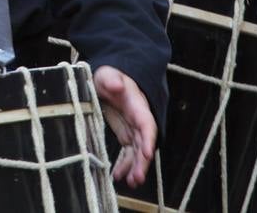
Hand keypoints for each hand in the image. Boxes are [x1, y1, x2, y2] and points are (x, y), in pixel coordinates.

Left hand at [94, 65, 156, 187]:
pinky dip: (124, 164)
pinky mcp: (125, 133)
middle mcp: (138, 119)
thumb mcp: (108, 74)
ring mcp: (132, 128)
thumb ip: (112, 79)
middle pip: (144, 142)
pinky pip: (128, 151)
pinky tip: (118, 176)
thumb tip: (117, 85)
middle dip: (142, 161)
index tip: (147, 154)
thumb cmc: (109, 74)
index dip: (148, 139)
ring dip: (134, 167)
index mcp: (137, 105)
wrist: (109, 77)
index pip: (147, 124)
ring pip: (137, 151)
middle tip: (137, 178)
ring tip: (130, 182)